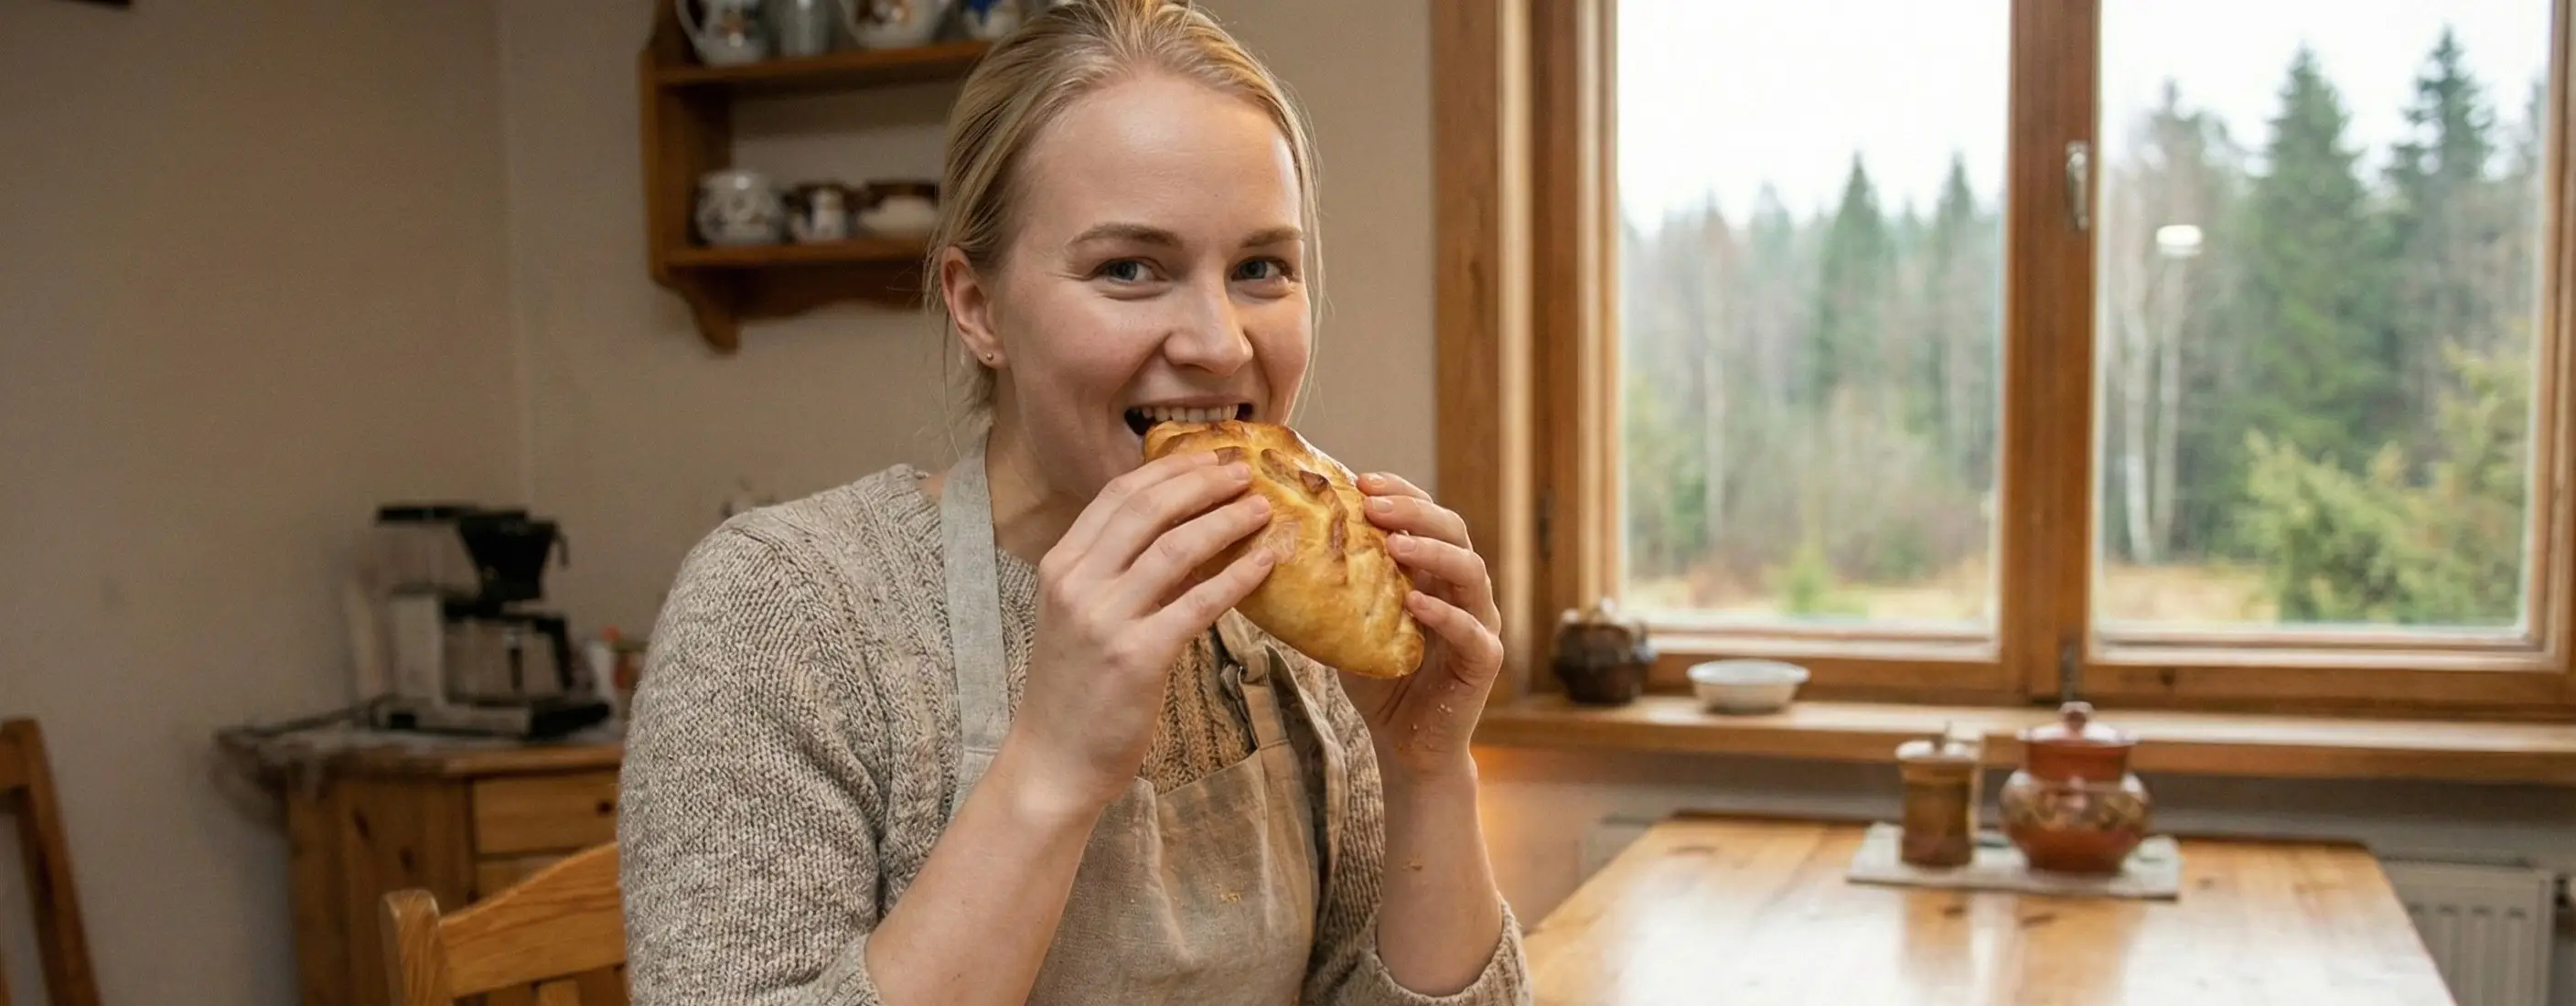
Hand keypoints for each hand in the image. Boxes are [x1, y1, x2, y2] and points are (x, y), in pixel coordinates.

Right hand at [1006, 451, 1279, 812]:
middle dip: (1203, 482)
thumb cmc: (1073, 689)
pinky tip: (1266, 563)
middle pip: (1149, 509)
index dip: (1169, 469)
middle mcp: (1077, 582)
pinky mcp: (1137, 656)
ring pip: (1176, 548)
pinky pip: (1199, 603)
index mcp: (1061, 564)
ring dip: (1227, 520)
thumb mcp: (1079, 615)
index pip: (1118, 495)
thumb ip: (1116, 572)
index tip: (1209, 456)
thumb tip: (1180, 532)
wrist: (1053, 760)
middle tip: (1244, 471)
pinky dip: (1238, 577)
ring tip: (1262, 508)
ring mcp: (1105, 618)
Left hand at [1339, 472, 1504, 780]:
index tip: (1362, 479)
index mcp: (1434, 573)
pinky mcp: (1484, 662)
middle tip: (1375, 503)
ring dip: (1432, 552)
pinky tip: (1415, 602)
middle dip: (1415, 511)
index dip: (1401, 492)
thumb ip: (1335, 589)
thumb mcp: (1351, 625)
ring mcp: (1479, 623)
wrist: (1405, 745)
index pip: (1427, 516)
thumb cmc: (1379, 681)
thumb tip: (1275, 548)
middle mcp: (1463, 591)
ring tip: (1395, 544)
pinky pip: (1472, 631)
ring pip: (1471, 572)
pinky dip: (1445, 614)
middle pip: (1454, 531)